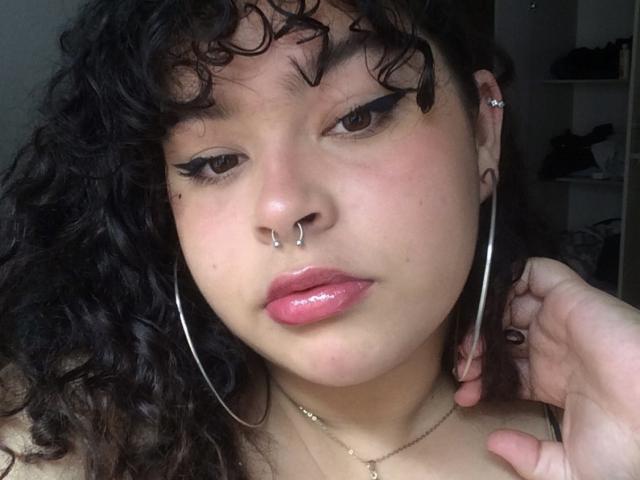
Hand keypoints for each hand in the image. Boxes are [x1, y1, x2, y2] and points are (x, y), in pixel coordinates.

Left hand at [454, 257, 639, 479]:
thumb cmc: (627, 440)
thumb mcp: (573, 468)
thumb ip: (531, 460)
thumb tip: (494, 444)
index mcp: (552, 380)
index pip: (504, 371)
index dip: (479, 381)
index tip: (463, 396)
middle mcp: (552, 347)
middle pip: (499, 336)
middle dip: (474, 349)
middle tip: (463, 366)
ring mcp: (559, 320)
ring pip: (508, 304)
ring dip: (483, 318)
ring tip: (471, 344)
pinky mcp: (569, 297)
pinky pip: (534, 272)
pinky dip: (509, 277)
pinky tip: (491, 305)